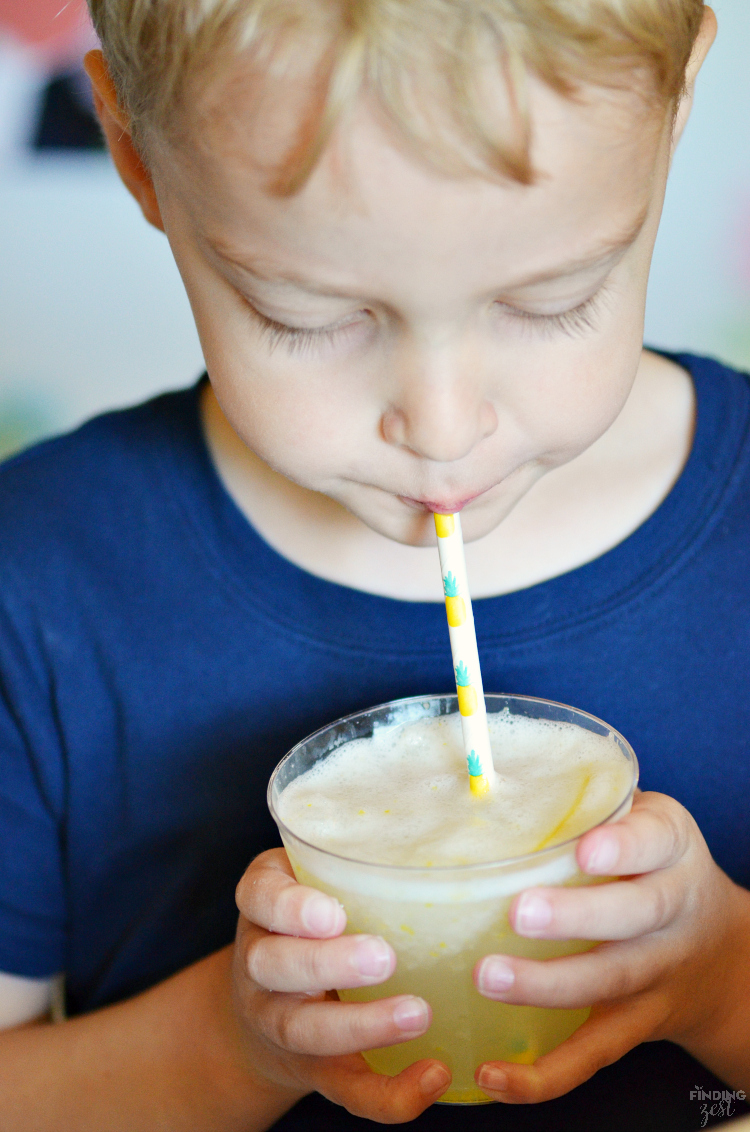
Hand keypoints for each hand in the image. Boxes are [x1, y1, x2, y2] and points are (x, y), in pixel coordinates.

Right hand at [231, 849, 450, 1122]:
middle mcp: (263, 964)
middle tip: (383, 956)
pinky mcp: (317, 1070)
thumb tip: (460, 823)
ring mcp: (284, 1022)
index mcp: (265, 905)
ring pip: (306, 1032)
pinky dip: (390, 1094)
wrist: (269, 1002)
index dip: (290, 908)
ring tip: (418, 1014)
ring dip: (362, 1027)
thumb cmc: (315, 918)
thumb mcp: (316, 874)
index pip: (260, 897)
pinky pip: (347, 1088)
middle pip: (275, 966)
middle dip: (326, 964)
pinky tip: (432, 1077)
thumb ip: (360, 855)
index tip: (332, 913)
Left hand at [471, 790, 749, 1103]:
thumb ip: (585, 803)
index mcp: (670, 849)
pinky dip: (544, 1074)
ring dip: (548, 987)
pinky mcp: (633, 1025)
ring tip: (490, 977)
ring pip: (608, 984)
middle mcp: (671, 912)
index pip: (655, 842)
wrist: (720, 951)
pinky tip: (495, 1074)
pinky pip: (591, 1055)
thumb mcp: (641, 819)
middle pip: (633, 916)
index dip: (624, 846)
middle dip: (578, 917)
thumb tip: (489, 779)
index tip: (586, 847)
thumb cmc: (650, 865)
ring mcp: (654, 974)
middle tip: (520, 912)